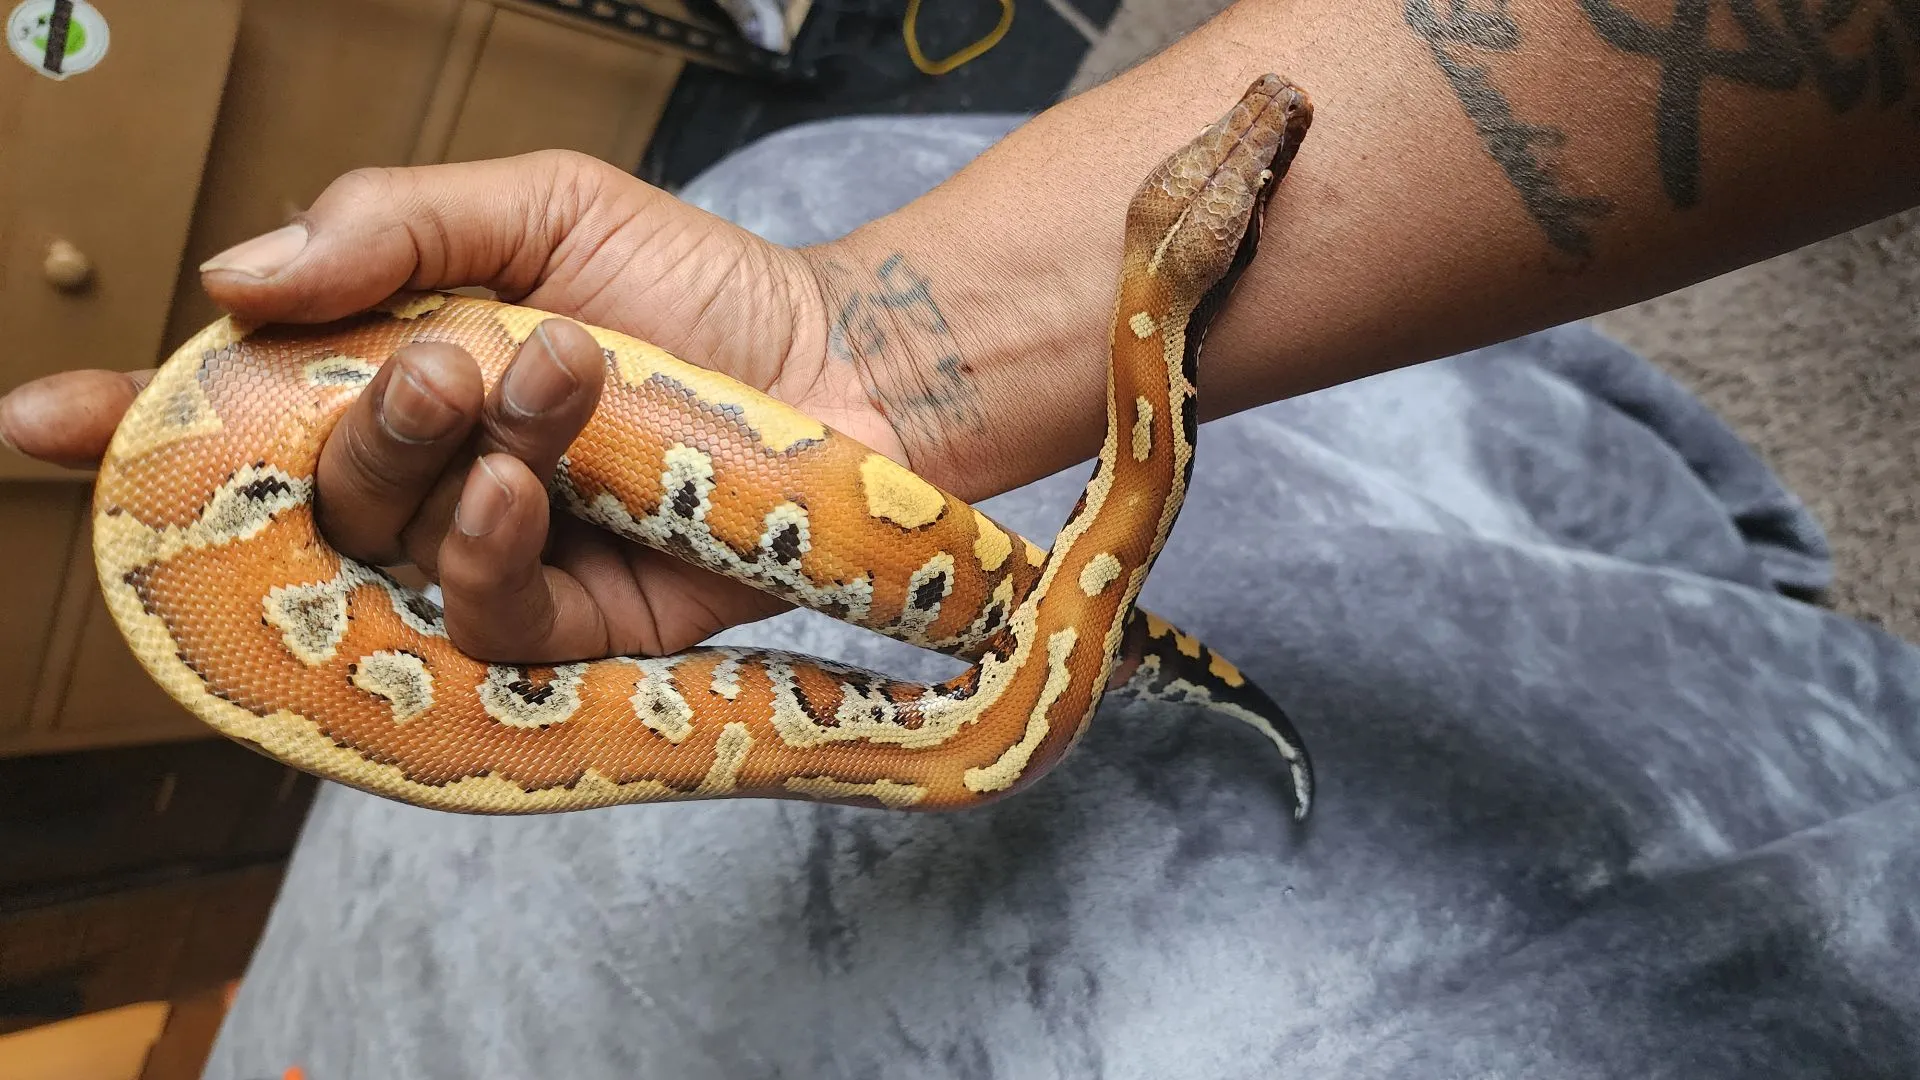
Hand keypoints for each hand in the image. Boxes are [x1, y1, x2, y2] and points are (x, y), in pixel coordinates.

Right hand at [0, 150, 914, 662]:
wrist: (841, 362)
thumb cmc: (692, 287)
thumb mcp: (539, 209)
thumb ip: (390, 227)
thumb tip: (233, 278)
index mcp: (396, 376)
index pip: (241, 412)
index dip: (137, 422)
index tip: (43, 418)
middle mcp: (429, 477)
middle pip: (313, 482)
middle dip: (358, 422)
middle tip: (446, 361)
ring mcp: (493, 556)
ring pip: (390, 544)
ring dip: (439, 461)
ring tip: (538, 382)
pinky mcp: (568, 628)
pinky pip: (478, 615)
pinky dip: (484, 547)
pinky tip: (524, 488)